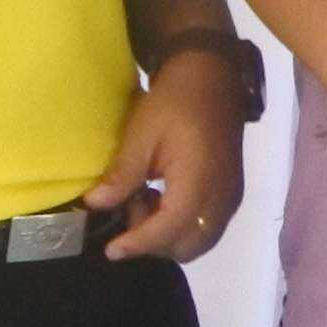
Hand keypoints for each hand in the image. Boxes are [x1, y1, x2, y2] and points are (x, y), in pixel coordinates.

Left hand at [85, 55, 247, 263]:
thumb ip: (122, 174)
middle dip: (154, 241)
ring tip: (145, 202)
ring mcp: (230, 196)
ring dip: (168, 234)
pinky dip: (182, 225)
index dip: (138, 244)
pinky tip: (162, 198)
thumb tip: (96, 204)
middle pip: (188, 246)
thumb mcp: (141, 132)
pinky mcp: (231, 192)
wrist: (212, 77)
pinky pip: (207, 226)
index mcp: (199, 181)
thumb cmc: (174, 101)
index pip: (169, 230)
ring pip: (199, 241)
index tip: (111, 249)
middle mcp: (221, 196)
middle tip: (130, 210)